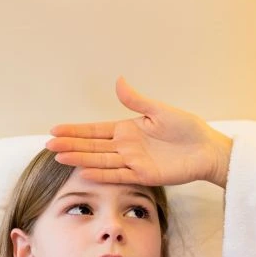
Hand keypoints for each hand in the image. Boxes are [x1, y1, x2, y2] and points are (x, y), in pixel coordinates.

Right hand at [47, 77, 233, 187]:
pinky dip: (101, 174)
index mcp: (127, 129)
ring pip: (100, 160)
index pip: (95, 130)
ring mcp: (133, 162)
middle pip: (92, 146)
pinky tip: (84, 171)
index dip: (75, 130)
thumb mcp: (159, 110)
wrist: (207, 149)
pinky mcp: (143, 175)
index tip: (55, 130)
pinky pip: (118, 175)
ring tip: (60, 157)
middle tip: (48, 145)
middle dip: (70, 144)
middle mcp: (126, 146)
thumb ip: (136, 100)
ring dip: (80, 158)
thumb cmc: (187, 129)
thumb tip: (118, 81)